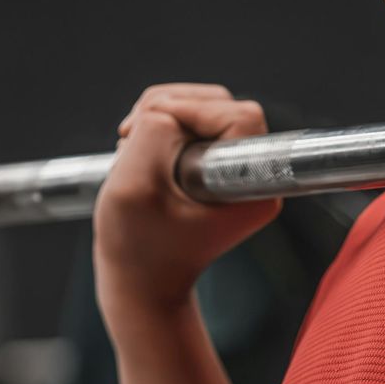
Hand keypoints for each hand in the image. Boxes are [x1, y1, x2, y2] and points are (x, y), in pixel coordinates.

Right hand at [94, 83, 279, 329]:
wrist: (139, 281)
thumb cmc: (136, 246)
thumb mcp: (133, 187)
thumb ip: (154, 132)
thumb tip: (166, 108)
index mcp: (252, 188)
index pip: (235, 115)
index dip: (187, 112)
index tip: (146, 139)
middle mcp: (253, 175)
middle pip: (218, 102)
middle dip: (167, 110)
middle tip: (131, 140)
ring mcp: (234, 169)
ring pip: (201, 106)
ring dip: (158, 117)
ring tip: (132, 152)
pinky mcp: (215, 166)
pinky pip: (190, 123)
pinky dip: (158, 128)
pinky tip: (140, 156)